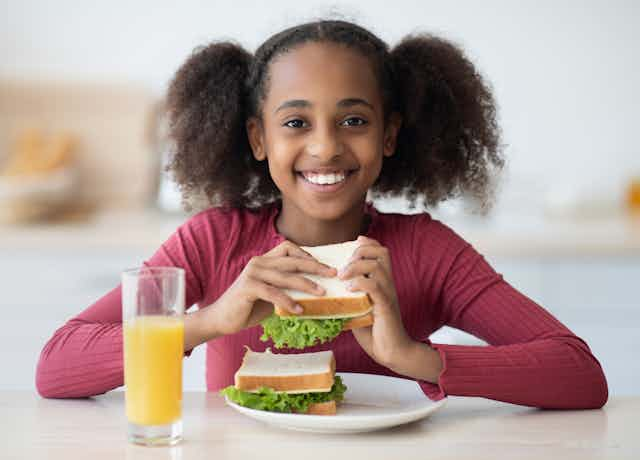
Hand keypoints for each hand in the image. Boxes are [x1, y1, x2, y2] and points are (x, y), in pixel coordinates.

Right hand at [205, 240, 336, 336]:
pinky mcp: (248, 287)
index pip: (288, 248)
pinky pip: (273, 292)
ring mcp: (253, 273)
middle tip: (332, 274)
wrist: (221, 319)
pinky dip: (288, 301)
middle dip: (315, 266)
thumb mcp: (271, 294)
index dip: (307, 254)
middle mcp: (259, 262)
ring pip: (286, 276)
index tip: (323, 266)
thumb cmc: (248, 307)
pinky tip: (299, 310)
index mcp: (264, 260)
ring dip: (306, 284)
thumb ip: (286, 288)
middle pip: (292, 260)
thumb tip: (315, 290)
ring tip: (321, 293)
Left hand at [338, 236, 412, 368]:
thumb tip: (327, 290)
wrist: (391, 352)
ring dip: (356, 267)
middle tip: (345, 266)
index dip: (369, 243)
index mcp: (383, 282)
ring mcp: (388, 294)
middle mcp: (388, 284)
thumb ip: (349, 296)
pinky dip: (360, 283)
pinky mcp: (385, 306)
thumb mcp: (358, 308)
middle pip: (382, 252)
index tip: (355, 242)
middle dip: (361, 251)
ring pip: (377, 266)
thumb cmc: (374, 332)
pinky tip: (349, 289)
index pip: (381, 252)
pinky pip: (375, 287)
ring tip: (342, 277)